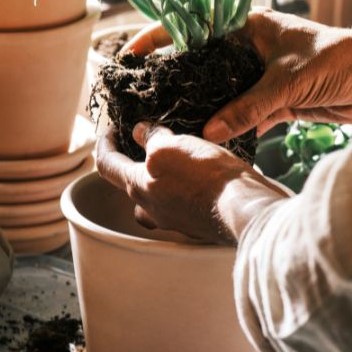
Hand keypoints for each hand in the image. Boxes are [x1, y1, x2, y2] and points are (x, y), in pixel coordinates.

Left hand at [95, 122, 291, 244]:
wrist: (246, 209)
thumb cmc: (208, 178)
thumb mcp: (175, 146)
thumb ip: (153, 139)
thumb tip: (141, 132)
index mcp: (138, 187)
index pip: (106, 165)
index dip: (104, 144)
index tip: (111, 130)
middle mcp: (150, 208)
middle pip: (130, 181)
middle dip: (135, 159)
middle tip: (148, 139)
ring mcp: (172, 219)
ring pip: (156, 193)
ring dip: (160, 175)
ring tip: (177, 154)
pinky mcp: (195, 221)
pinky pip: (180, 200)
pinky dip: (182, 185)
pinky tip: (198, 172)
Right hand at [122, 11, 351, 142]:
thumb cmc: (337, 61)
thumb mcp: (287, 82)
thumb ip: (247, 107)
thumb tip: (210, 134)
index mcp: (246, 27)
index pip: (192, 27)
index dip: (157, 38)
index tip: (130, 56)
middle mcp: (246, 49)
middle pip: (198, 63)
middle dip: (172, 80)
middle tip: (143, 98)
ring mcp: (257, 77)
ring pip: (216, 92)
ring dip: (197, 108)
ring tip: (167, 125)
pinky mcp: (271, 103)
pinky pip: (238, 116)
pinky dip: (225, 129)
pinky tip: (205, 142)